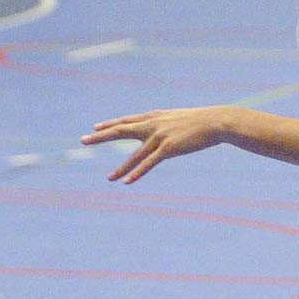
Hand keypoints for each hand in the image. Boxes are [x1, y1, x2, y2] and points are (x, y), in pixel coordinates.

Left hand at [83, 106, 229, 183]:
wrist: (215, 121)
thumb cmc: (200, 120)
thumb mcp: (178, 118)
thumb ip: (166, 122)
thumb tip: (161, 127)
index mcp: (154, 117)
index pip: (127, 121)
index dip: (110, 124)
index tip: (94, 128)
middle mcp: (153, 125)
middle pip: (121, 130)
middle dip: (101, 136)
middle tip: (82, 140)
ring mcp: (159, 137)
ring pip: (135, 155)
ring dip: (121, 168)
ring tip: (108, 179)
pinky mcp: (169, 149)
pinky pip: (149, 163)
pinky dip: (137, 173)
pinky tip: (127, 181)